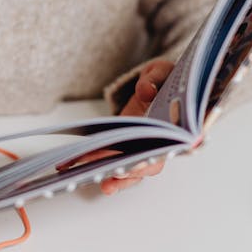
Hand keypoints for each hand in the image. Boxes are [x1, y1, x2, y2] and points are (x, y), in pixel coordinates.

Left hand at [68, 59, 174, 194]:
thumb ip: (154, 79)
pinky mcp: (127, 146)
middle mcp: (161, 143)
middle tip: (110, 180)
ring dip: (112, 177)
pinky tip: (76, 167)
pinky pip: (114, 159)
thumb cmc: (163, 78)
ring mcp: (143, 147)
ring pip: (130, 169)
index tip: (137, 165)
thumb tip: (146, 91)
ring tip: (88, 179)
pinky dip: (97, 164)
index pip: (166, 149)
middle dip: (128, 175)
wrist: (156, 81)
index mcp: (176, 127)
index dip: (151, 160)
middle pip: (147, 166)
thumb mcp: (161, 71)